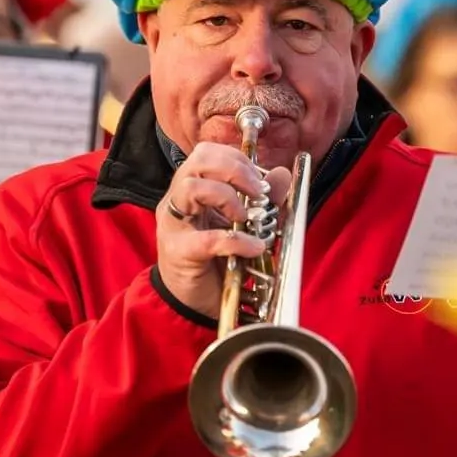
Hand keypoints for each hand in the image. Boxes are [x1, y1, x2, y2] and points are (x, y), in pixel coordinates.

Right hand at [157, 142, 292, 318]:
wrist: (191, 303)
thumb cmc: (213, 261)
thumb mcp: (243, 225)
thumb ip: (263, 199)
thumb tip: (282, 174)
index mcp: (190, 190)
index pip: (207, 153)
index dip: (236, 159)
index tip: (259, 180)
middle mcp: (177, 201)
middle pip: (197, 161)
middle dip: (234, 170)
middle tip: (257, 192)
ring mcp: (174, 225)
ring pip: (192, 188)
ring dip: (227, 197)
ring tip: (245, 218)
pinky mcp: (179, 252)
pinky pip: (206, 238)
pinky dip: (236, 241)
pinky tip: (253, 247)